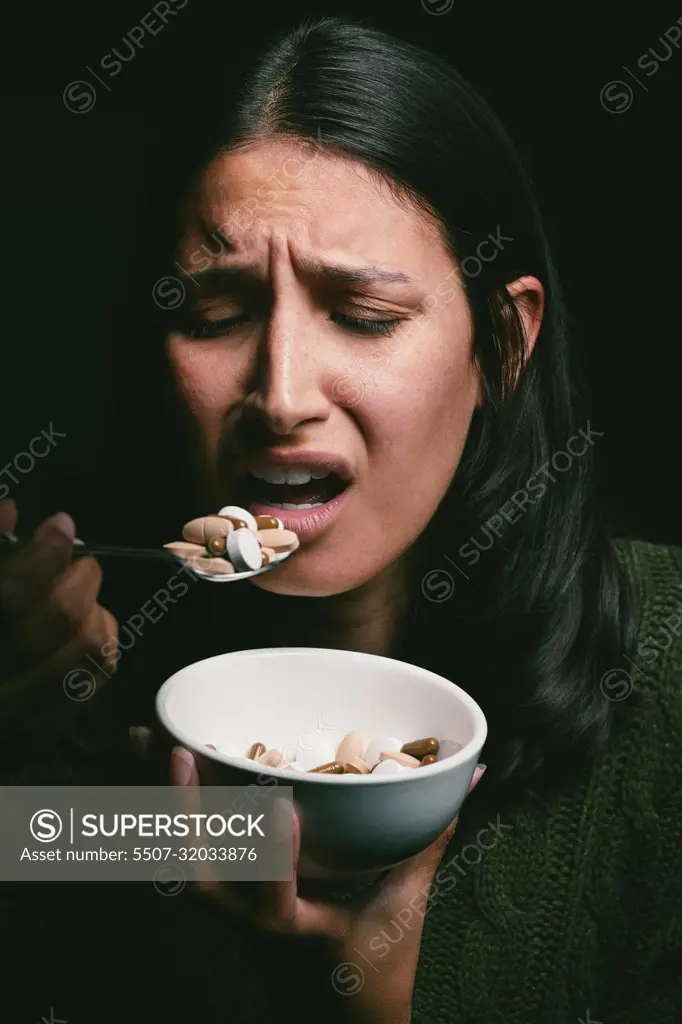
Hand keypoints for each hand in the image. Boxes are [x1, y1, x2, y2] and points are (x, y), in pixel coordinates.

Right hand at [0, 499, 117, 739]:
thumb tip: (9, 511)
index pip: (11, 592)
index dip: (43, 552)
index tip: (60, 525)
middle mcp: (0, 674)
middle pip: (60, 614)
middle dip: (80, 576)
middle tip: (79, 563)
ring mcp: (19, 711)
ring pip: (89, 647)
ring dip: (95, 610)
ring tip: (81, 599)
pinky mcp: (43, 730)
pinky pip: (97, 678)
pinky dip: (101, 643)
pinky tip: (86, 630)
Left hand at [164, 741, 484, 1022]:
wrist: (334, 1022)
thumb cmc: (374, 967)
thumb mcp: (406, 904)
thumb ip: (431, 838)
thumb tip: (470, 773)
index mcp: (298, 933)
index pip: (273, 907)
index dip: (271, 861)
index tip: (279, 807)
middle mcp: (250, 923)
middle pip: (195, 881)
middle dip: (181, 818)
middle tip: (177, 754)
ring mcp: (224, 911)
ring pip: (171, 861)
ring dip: (153, 802)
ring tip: (141, 740)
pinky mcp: (214, 896)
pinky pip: (173, 851)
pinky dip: (155, 807)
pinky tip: (141, 764)